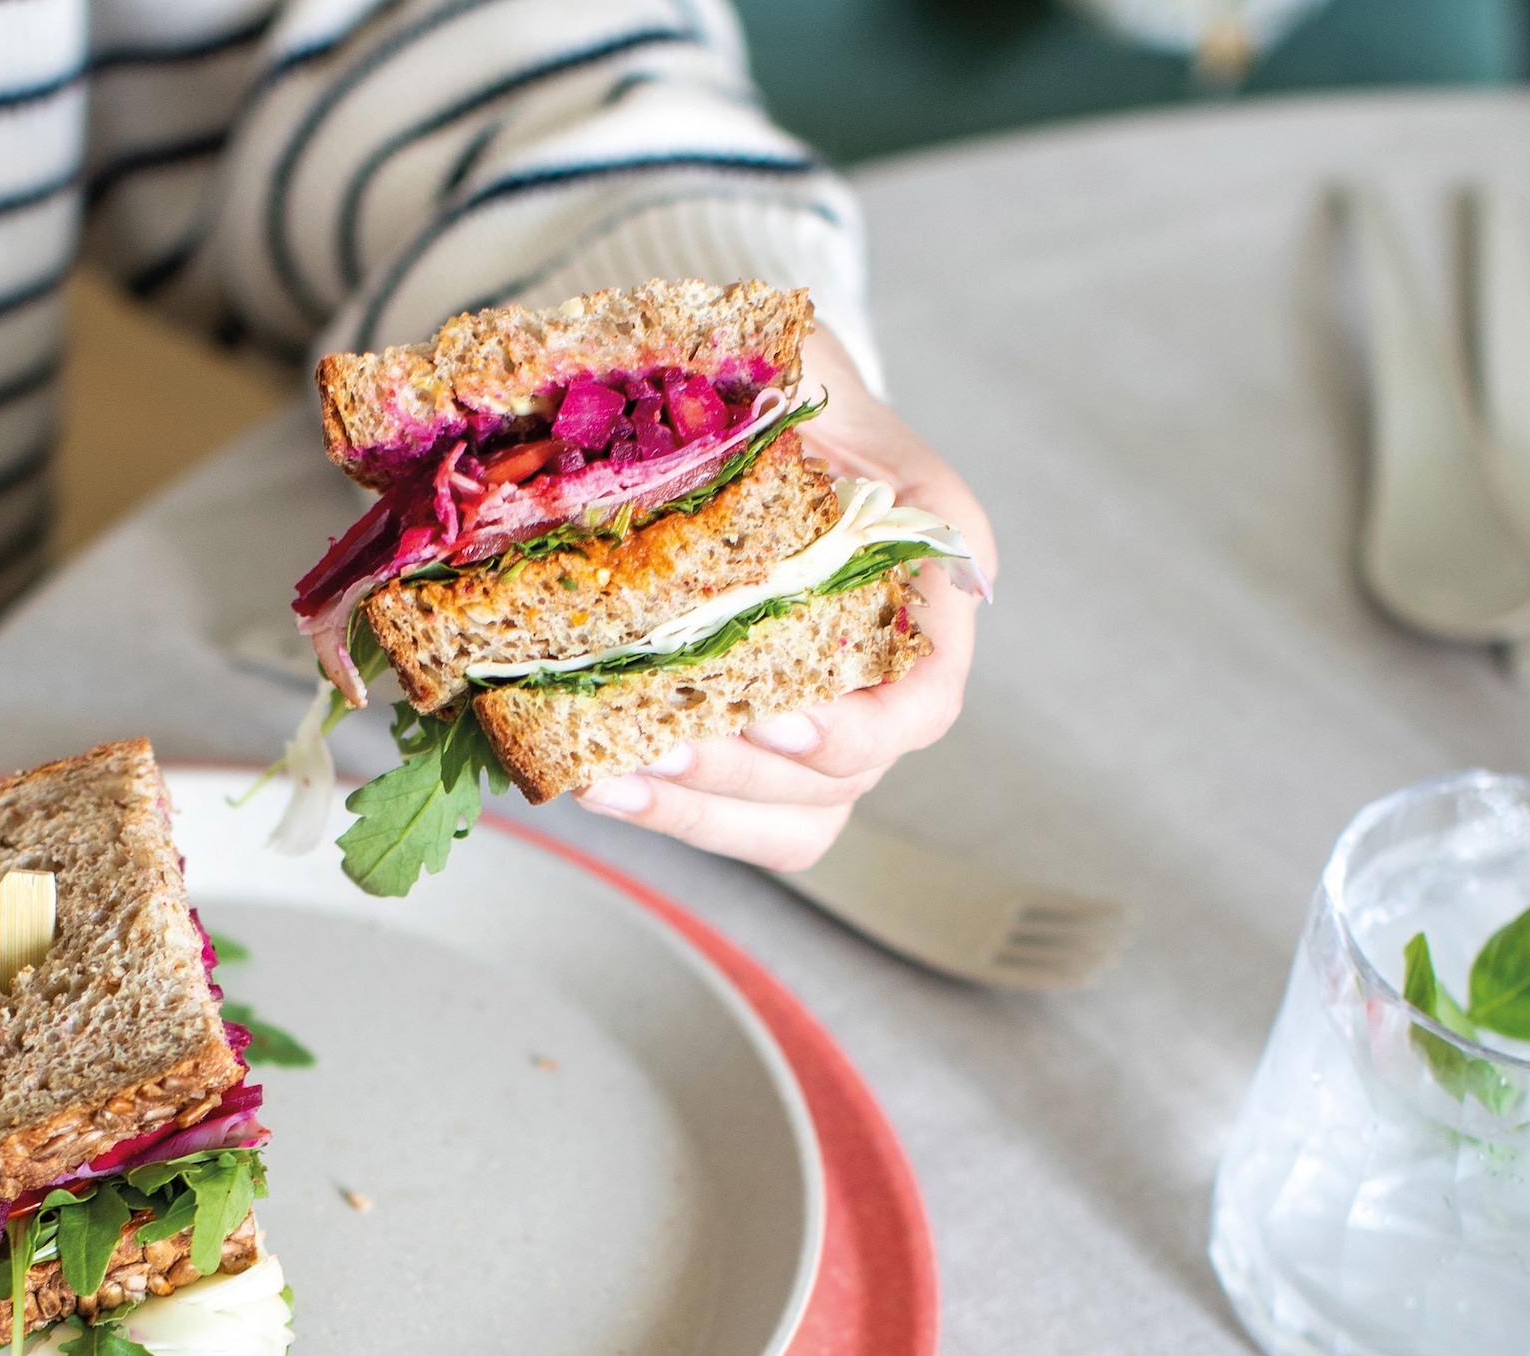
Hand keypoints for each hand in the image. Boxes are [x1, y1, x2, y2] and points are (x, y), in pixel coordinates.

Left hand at [574, 324, 995, 870]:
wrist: (742, 399)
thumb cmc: (769, 376)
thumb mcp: (781, 363)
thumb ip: (763, 404)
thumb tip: (685, 441)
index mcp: (929, 566)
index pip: (927, 696)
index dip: (860, 727)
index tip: (778, 719)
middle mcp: (894, 657)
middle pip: (852, 774)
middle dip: (748, 772)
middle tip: (658, 747)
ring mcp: (831, 713)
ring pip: (799, 815)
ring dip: (702, 806)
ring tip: (614, 773)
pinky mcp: (764, 745)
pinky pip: (740, 817)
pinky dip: (675, 815)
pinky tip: (600, 783)